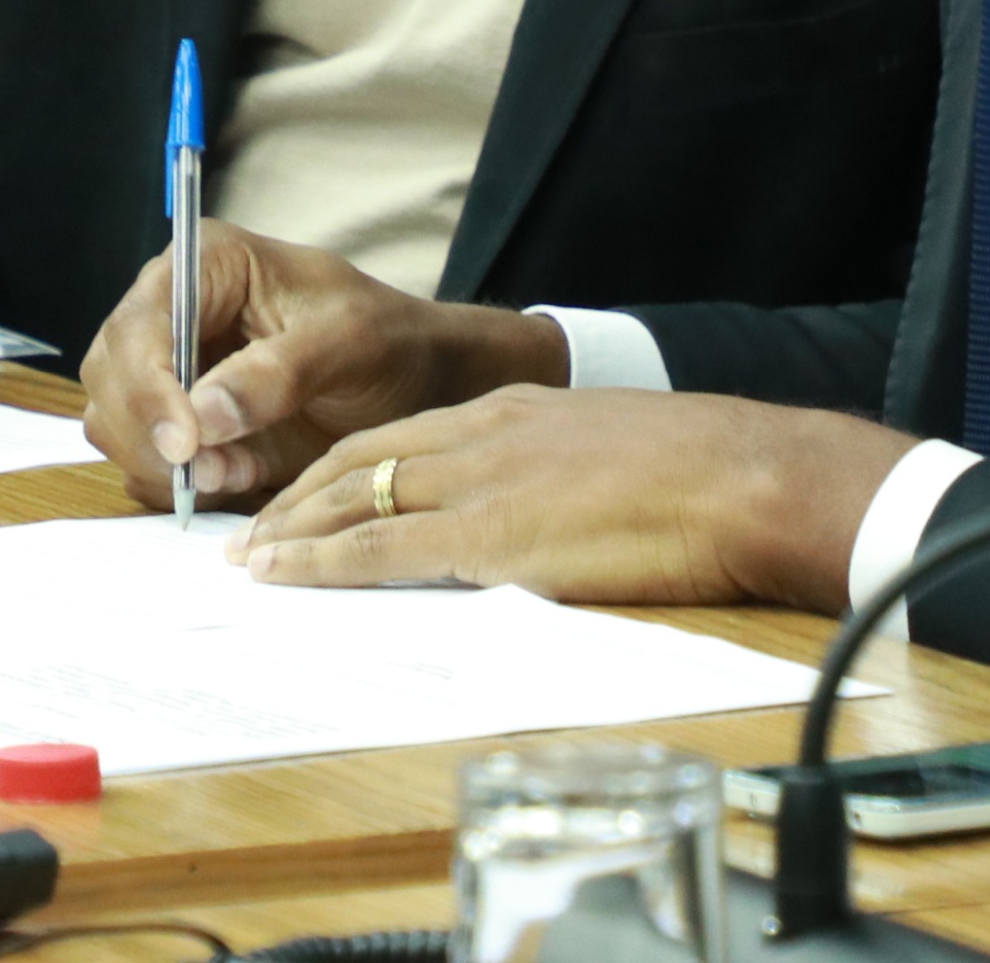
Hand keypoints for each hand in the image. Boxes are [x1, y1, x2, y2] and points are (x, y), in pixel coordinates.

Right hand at [77, 223, 567, 511]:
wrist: (415, 386)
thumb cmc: (390, 343)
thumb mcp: (351, 344)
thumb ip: (280, 372)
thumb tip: (205, 414)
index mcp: (207, 264)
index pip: (140, 322)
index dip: (148, 384)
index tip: (186, 442)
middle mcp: (172, 311)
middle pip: (111, 376)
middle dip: (155, 433)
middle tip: (218, 470)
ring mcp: (168, 368)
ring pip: (116, 424)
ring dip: (168, 464)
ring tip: (241, 470)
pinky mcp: (179, 420)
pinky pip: (146, 461)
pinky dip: (183, 483)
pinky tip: (240, 475)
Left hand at [235, 386, 908, 608]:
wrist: (743, 474)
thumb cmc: (700, 476)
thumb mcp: (607, 456)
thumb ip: (554, 477)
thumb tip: (534, 518)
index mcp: (510, 412)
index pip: (397, 438)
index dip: (337, 472)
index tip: (299, 500)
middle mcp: (481, 434)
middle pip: (358, 460)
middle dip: (295, 499)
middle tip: (246, 533)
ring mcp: (482, 481)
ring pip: (356, 498)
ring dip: (292, 530)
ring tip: (246, 559)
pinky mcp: (491, 533)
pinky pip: (385, 548)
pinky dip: (325, 562)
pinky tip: (286, 575)